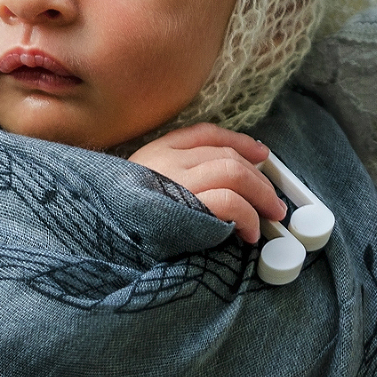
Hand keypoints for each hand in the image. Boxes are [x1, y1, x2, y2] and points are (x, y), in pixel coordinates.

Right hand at [128, 123, 285, 242]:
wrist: (103, 242)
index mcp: (155, 152)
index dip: (239, 141)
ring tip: (269, 217)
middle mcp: (167, 161)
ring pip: (234, 172)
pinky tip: (248, 232)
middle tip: (274, 201)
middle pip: (227, 155)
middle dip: (259, 178)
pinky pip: (231, 202)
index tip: (260, 152)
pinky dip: (248, 216)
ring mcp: (177, 183)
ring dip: (261, 195)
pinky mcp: (188, 208)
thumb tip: (220, 181)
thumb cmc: (124, 223)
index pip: (205, 134)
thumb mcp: (140, 189)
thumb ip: (172, 178)